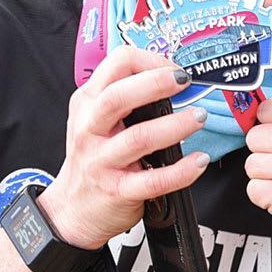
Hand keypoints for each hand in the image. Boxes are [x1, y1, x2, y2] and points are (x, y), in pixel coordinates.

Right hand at [37, 45, 209, 249]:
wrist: (72, 210)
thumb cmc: (94, 157)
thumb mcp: (96, 119)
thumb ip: (126, 96)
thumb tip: (174, 76)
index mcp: (88, 103)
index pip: (115, 65)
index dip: (150, 61)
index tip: (175, 69)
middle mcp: (90, 129)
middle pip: (118, 98)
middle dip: (156, 84)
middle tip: (185, 82)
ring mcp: (101, 161)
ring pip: (139, 138)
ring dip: (176, 126)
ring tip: (199, 117)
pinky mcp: (117, 191)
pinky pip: (153, 181)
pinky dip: (181, 171)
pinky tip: (199, 161)